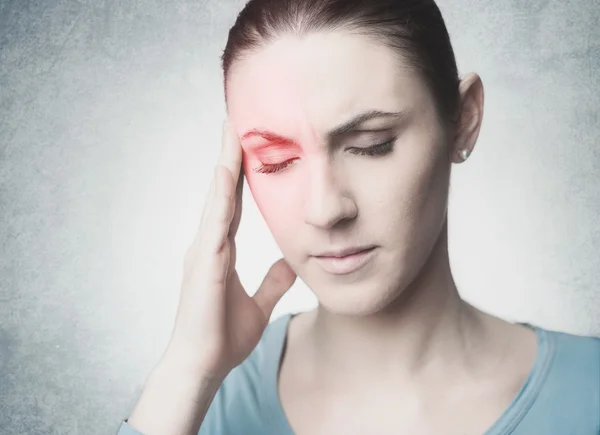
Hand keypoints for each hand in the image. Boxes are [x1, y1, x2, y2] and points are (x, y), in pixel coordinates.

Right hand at [166, 120, 296, 378]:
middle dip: (230, 156)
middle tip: (237, 121)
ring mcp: (203, 249)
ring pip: (217, 195)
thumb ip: (273, 282)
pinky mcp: (204, 259)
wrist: (202, 365)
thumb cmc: (223, 337)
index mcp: (220, 251)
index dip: (241, 176)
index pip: (233, 204)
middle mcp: (209, 243)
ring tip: (232, 129)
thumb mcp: (259, 305)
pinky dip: (221, 190)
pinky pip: (216, 217)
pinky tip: (226, 167)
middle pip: (222, 190)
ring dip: (225, 162)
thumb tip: (293, 262)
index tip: (249, 147)